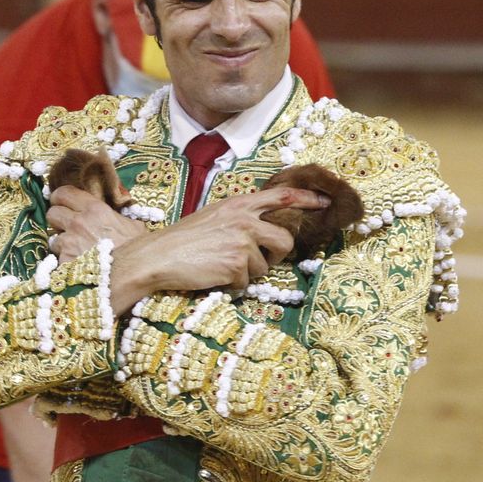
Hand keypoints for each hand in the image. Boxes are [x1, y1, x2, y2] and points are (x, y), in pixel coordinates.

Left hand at [46, 185, 147, 263]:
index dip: (60, 199)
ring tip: (76, 252)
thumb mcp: (131, 224)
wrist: (135, 272)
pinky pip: (59, 261)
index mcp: (94, 209)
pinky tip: (79, 268)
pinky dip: (66, 264)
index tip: (63, 204)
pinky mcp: (65, 263)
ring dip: (62, 245)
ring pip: (53, 239)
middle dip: (57, 221)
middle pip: (52, 213)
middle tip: (67, 228)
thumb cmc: (137, 249)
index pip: (63, 193)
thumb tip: (114, 216)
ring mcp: (69, 243)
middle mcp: (78, 223)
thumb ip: (115, 217)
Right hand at [107, 186, 329, 313]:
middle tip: (256, 260)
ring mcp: (242, 242)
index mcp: (239, 204)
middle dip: (275, 255)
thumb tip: (265, 231)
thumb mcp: (214, 216)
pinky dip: (232, 285)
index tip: (325, 202)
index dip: (307, 198)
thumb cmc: (183, 239)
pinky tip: (213, 276)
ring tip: (220, 266)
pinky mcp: (236, 265)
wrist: (157, 256)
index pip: (282, 195)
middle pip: (284, 239)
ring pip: (264, 266)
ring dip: (246, 273)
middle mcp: (245, 220)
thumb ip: (241, 218)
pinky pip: (247, 282)